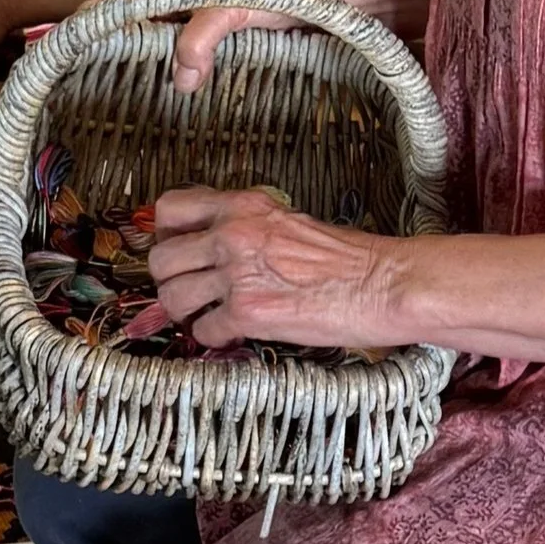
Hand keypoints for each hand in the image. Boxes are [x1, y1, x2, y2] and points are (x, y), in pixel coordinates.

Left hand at [143, 185, 402, 351]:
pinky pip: (203, 331)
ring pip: (172, 298)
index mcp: (244, 206)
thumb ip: (247, 226)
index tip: (177, 249)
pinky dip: (214, 338)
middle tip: (188, 290)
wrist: (383, 283)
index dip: (165, 234)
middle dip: (170, 280)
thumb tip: (216, 243)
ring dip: (185, 313)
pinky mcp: (248, 313)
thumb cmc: (350, 258)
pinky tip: (233, 333)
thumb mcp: (289, 221)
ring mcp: (238, 274)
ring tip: (207, 315)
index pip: (170, 207)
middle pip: (161, 259)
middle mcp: (234, 235)